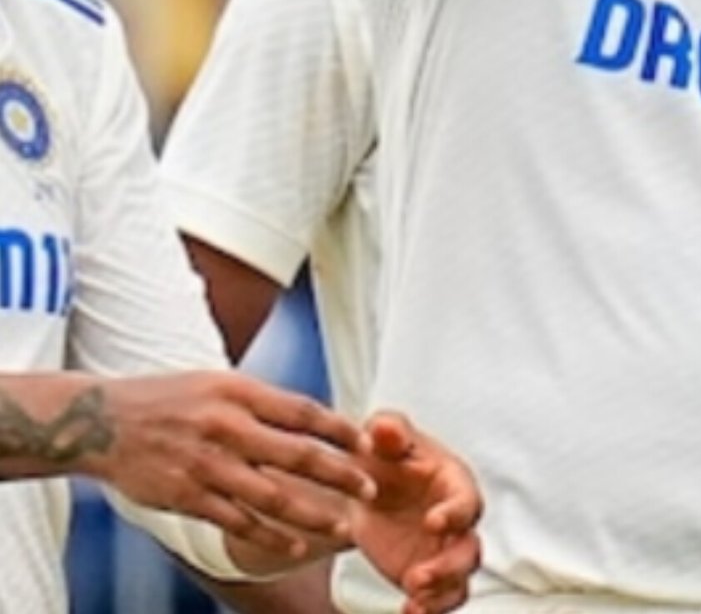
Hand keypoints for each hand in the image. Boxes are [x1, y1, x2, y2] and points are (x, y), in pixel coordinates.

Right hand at [88, 373, 375, 559]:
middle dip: (340, 473)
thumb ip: (261, 402)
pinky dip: (270, 536)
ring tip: (343, 524)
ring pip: (272, 495)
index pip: (303, 411)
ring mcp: (207, 465)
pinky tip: (296, 544)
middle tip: (370, 488)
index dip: (339, 428)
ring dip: (313, 512)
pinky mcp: (187, 497)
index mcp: (240, 392)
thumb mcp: (219, 382)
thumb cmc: (170, 398)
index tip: (368, 442)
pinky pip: (237, 522)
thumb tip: (310, 417)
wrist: (103, 421)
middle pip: (297, 454)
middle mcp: (227, 427)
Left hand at [347, 413, 482, 613]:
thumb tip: (384, 428)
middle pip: (470, 550)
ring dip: (441, 594)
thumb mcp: (383, 438)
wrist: (367, 488)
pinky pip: (440, 600)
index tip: (432, 521)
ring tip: (413, 600)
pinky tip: (407, 613)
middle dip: (448, 567)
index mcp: (454, 484)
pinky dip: (429, 611)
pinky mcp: (428, 577)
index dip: (455, 513)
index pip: (467, 502)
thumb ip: (388, 430)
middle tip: (416, 578)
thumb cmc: (384, 456)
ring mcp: (444, 552)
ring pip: (460, 580)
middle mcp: (457, 522)